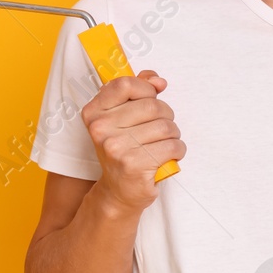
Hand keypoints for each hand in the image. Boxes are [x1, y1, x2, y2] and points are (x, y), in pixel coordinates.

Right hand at [81, 69, 184, 212]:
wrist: (118, 191)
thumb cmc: (124, 150)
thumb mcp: (123, 118)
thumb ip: (138, 91)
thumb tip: (157, 80)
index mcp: (94, 112)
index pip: (125, 84)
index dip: (146, 89)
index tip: (151, 98)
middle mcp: (101, 128)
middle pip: (153, 106)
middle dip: (166, 117)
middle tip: (160, 130)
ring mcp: (116, 147)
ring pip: (166, 126)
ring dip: (173, 136)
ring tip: (163, 144)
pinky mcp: (134, 165)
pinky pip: (172, 146)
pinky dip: (177, 151)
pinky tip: (167, 157)